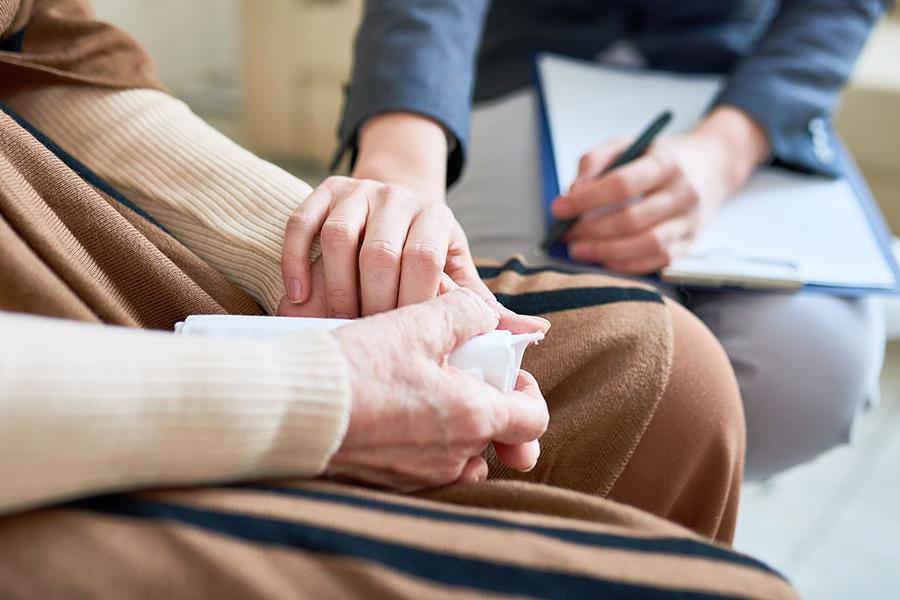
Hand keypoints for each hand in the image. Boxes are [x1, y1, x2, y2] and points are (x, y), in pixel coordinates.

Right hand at [327, 288, 549, 491]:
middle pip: (493, 432)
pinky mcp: (388, 481)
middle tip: (453, 369)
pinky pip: (423, 463)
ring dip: (451, 421)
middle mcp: (453, 457)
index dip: (526, 390)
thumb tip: (486, 315)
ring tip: (421, 385)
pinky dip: (420, 438)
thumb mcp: (417, 323)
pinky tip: (393, 407)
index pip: (532, 418)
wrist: (291, 408)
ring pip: (458, 450)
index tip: (501, 369)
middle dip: (482, 400)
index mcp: (472, 418)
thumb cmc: (358, 367)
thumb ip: (465, 313)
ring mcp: (420, 475)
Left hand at [552, 106, 768, 273]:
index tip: (559, 208)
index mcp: (666, 163)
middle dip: (591, 230)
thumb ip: (596, 160)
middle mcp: (683, 193)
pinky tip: (604, 260)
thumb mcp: (629, 143)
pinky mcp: (690, 243)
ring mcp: (690, 221)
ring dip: (605, 252)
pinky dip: (626, 266)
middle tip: (566, 234)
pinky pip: (657, 262)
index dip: (586, 200)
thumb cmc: (661, 156)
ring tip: (579, 250)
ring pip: (645, 246)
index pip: (622, 185)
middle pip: (631, 219)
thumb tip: (574, 190)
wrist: (714, 165)